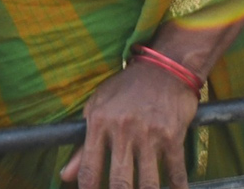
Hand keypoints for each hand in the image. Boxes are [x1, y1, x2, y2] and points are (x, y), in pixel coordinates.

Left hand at [60, 61, 197, 188]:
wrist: (164, 67)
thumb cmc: (127, 88)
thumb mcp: (98, 106)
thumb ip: (82, 145)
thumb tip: (65, 176)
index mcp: (100, 122)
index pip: (89, 169)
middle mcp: (124, 130)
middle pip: (119, 182)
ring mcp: (150, 134)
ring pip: (148, 182)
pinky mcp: (173, 134)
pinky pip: (175, 170)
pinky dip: (177, 186)